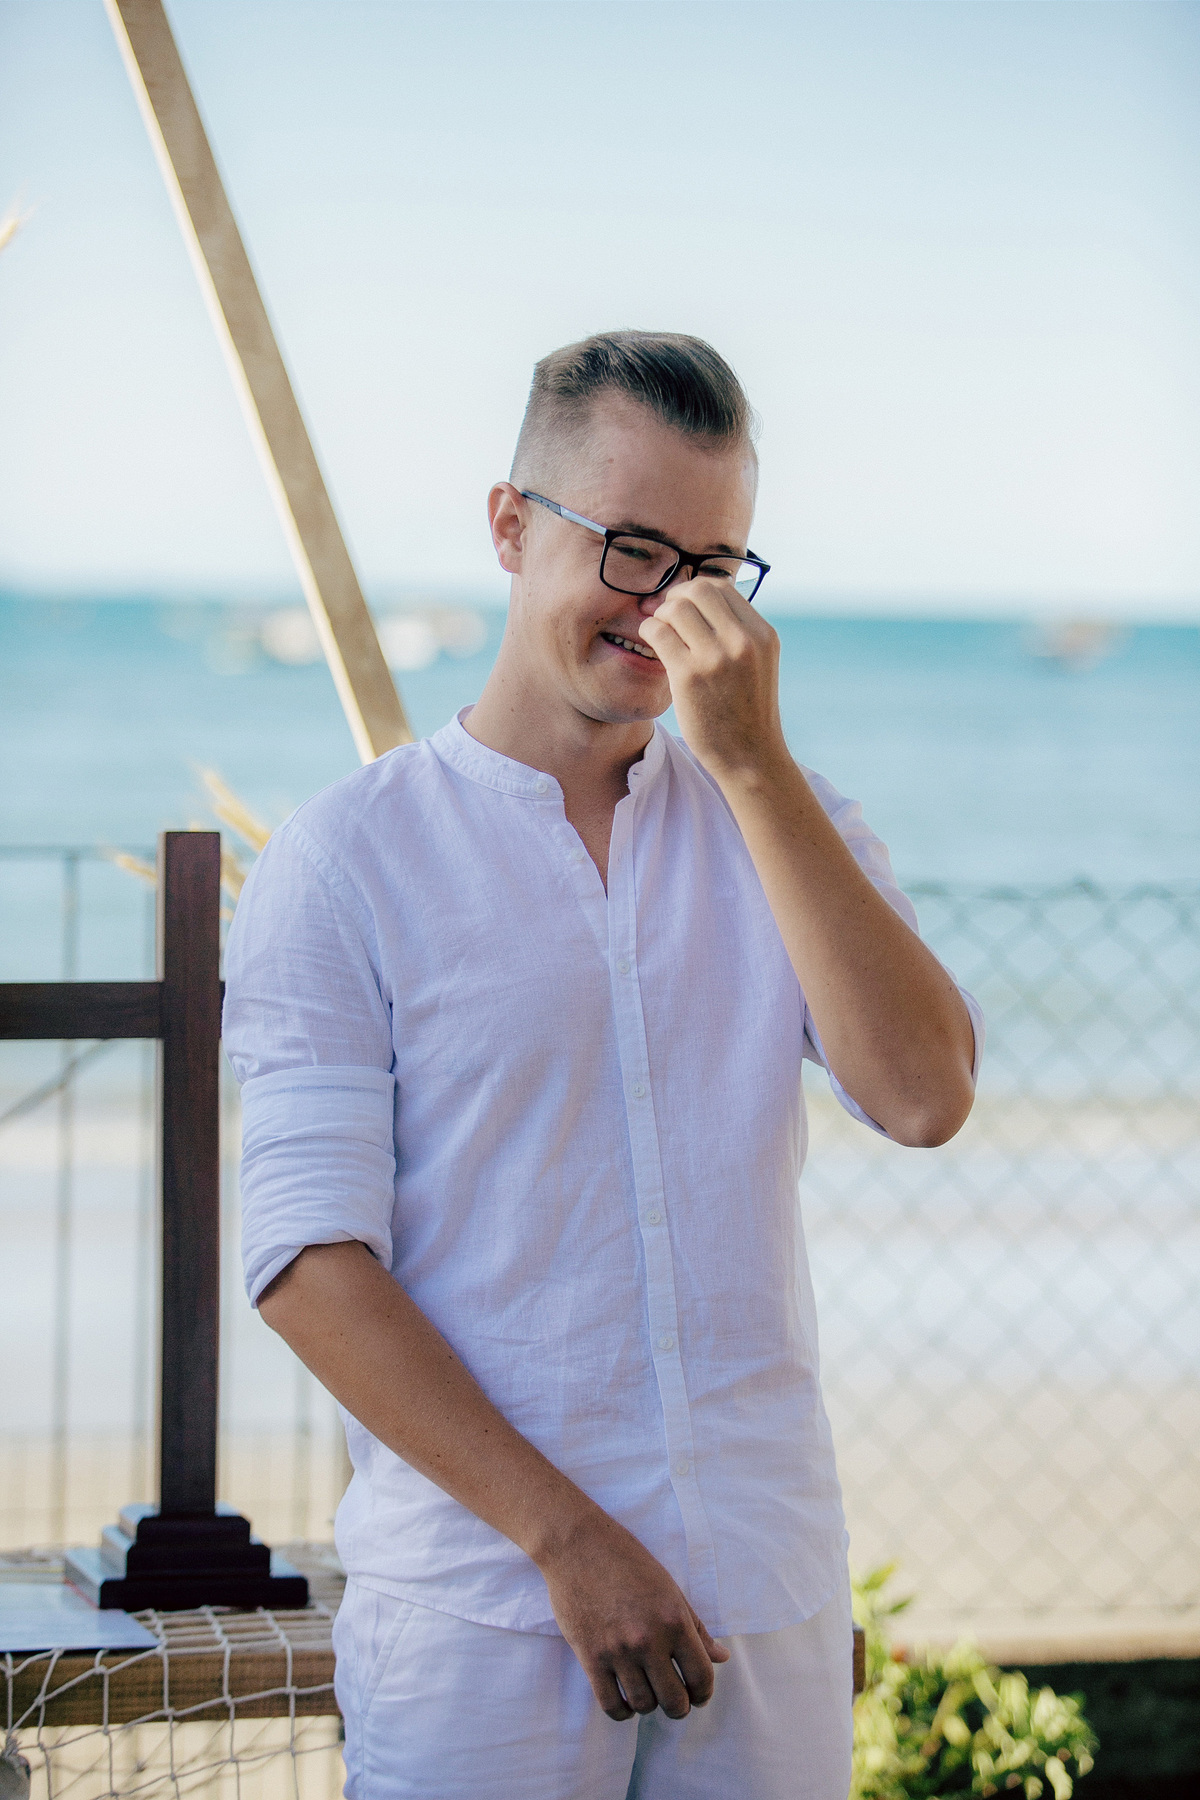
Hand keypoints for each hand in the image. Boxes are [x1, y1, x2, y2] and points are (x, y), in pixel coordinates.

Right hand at [536, 1506, 728, 1720]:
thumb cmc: (628, 1561)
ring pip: (643, 1705)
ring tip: (649, 1692)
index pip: (701, 1676)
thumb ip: (696, 1627)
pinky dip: (622, 1711)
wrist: (578, 1544)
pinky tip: (626, 1700)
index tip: (699, 1695)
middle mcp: (648, 1639)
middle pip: (674, 1701)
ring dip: (650, 1705)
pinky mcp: (590, 1657)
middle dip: (680, 1707)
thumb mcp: (670, 1589)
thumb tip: (722, 1658)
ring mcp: (618, 1651)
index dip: (704, 1693)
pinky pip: (610, 1704)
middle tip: (676, 1700)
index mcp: (674, 1620)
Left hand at [638, 577, 785, 782]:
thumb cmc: (747, 713)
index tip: (681, 607)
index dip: (694, 591)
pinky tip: (650, 644)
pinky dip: (648, 631)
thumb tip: (701, 604)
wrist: (751, 757)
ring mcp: (716, 657)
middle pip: (697, 589)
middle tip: (663, 615)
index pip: (722, 588)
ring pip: (675, 607)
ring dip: (659, 614)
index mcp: (762, 634)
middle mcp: (743, 640)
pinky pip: (658, 632)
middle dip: (674, 597)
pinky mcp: (689, 675)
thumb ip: (738, 634)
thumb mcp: (757, 665)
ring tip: (658, 633)